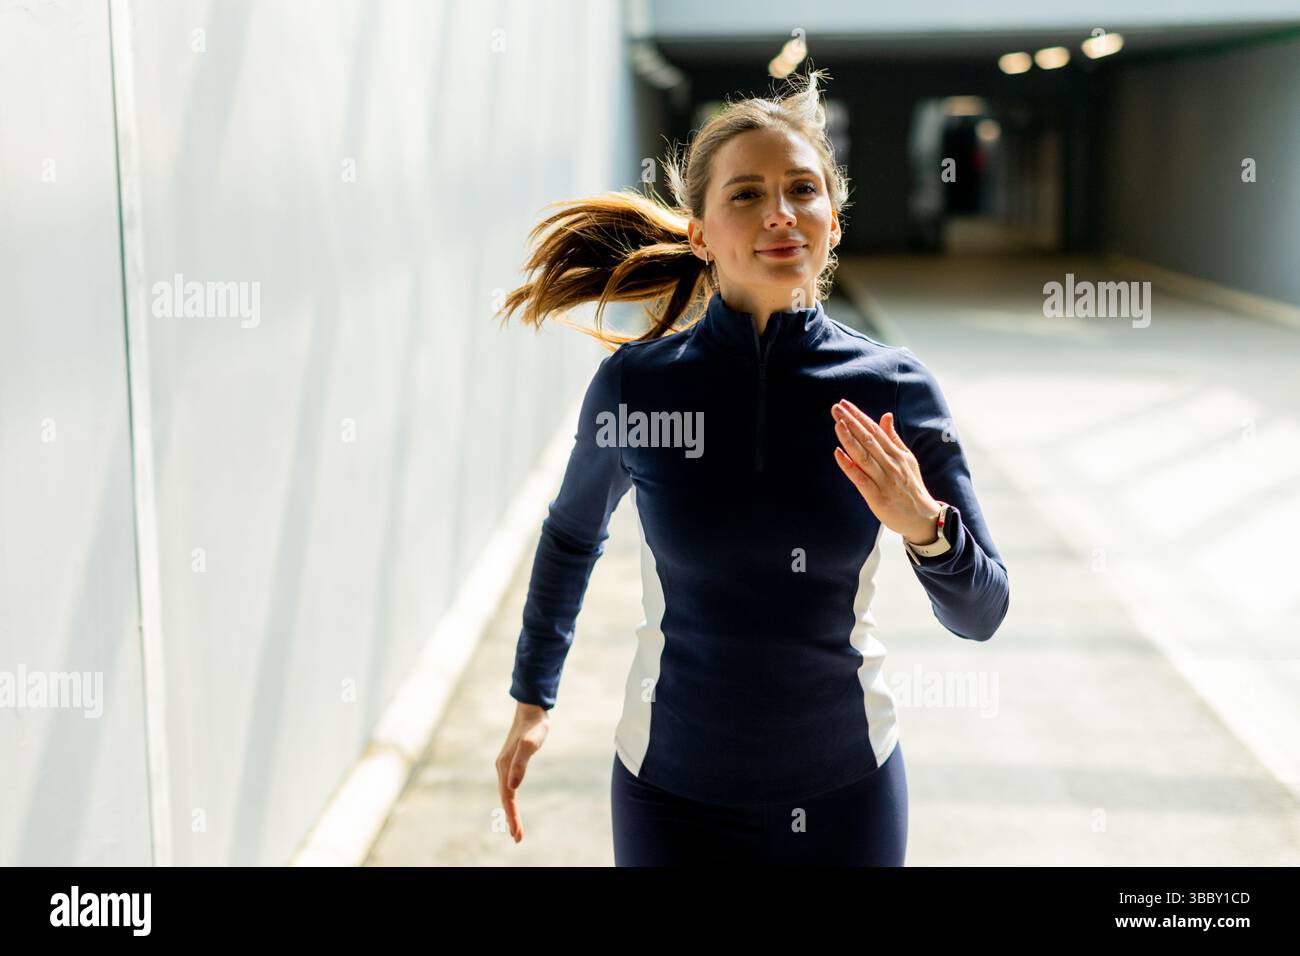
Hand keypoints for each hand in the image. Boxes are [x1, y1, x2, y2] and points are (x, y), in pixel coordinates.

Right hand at [496, 701, 549, 842]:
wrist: (532, 708)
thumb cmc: (533, 725)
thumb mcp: (530, 744)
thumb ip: (521, 763)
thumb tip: (513, 787)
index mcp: (504, 766)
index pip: (508, 798)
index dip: (512, 817)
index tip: (516, 834)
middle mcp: (502, 767)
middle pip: (505, 799)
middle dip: (511, 819)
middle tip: (517, 838)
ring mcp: (505, 765)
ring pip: (506, 794)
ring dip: (510, 811)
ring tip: (515, 828)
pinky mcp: (511, 762)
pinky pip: (509, 786)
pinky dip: (511, 799)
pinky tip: (513, 804)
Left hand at [831, 399, 941, 543]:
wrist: (923, 518)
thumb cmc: (911, 486)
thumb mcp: (907, 459)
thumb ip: (893, 438)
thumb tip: (885, 415)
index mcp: (897, 453)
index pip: (875, 431)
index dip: (859, 417)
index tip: (845, 405)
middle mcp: (891, 464)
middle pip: (868, 439)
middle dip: (851, 422)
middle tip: (836, 408)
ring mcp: (884, 480)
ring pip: (864, 456)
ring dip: (849, 439)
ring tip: (837, 423)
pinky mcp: (877, 497)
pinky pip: (861, 479)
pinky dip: (849, 466)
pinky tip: (838, 454)